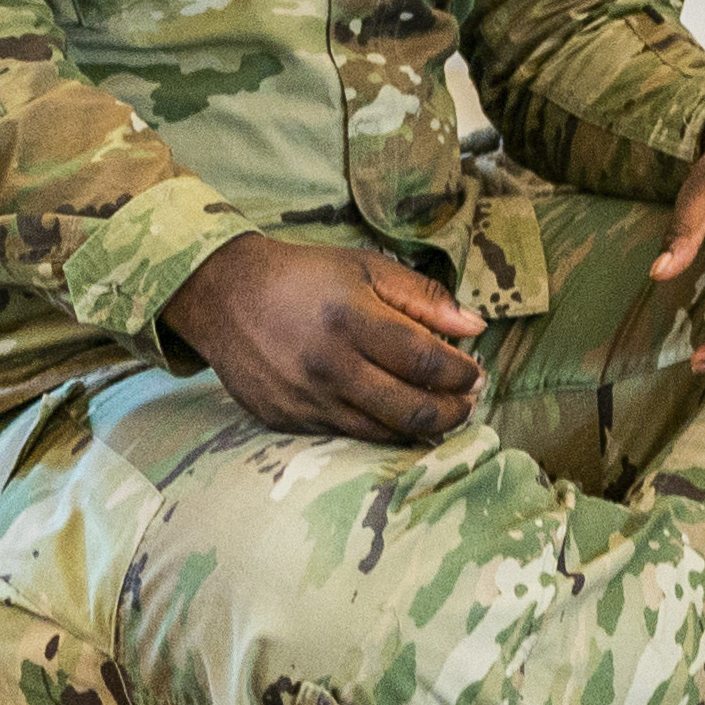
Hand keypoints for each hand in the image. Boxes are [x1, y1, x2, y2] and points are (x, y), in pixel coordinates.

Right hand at [165, 231, 482, 444]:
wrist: (226, 296)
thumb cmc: (305, 276)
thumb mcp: (367, 268)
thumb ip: (424, 298)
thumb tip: (475, 327)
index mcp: (353, 320)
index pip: (426, 362)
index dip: (462, 374)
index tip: (478, 373)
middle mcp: (330, 366)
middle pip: (409, 409)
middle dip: (452, 411)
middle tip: (469, 402)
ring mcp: (307, 400)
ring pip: (381, 433)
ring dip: (421, 428)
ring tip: (440, 412)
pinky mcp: (288, 421)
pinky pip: (347, 436)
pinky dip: (380, 431)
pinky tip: (396, 417)